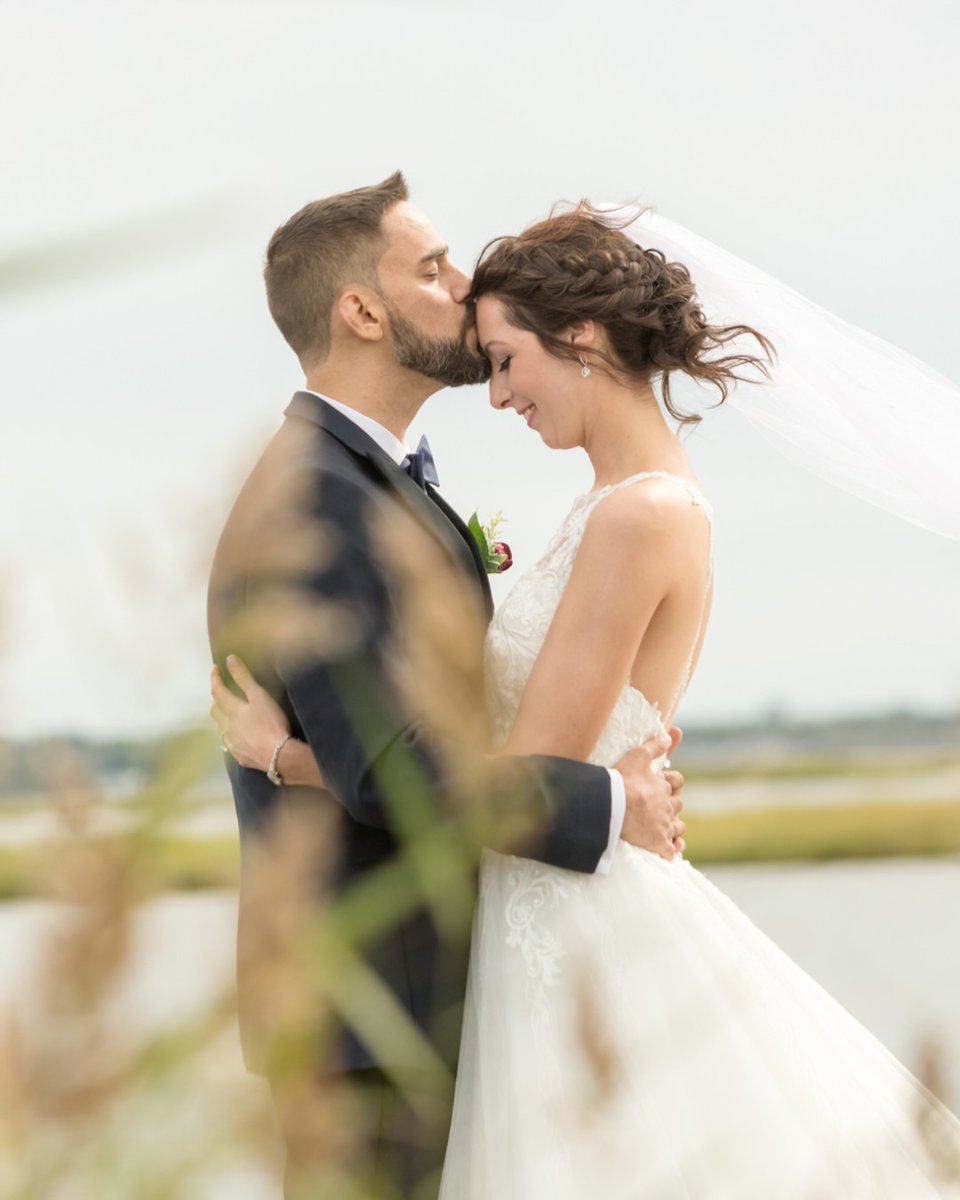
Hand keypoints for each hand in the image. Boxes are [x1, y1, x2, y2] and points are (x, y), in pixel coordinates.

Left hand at [210, 655, 290, 770]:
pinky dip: (231, 733)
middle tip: (222, 690)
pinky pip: (229, 742)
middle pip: (215, 709)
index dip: (215, 678)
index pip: (217, 690)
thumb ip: (243, 678)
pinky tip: (238, 735)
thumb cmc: (270, 723)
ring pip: (221, 727)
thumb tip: (229, 659)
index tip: (215, 668)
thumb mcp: (259, 696)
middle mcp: (226, 726)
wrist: (278, 756)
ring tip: (229, 712)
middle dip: (216, 698)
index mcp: (231, 709)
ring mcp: (231, 742)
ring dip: (222, 717)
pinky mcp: (239, 755)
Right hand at [614, 726, 684, 860]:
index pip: (676, 781)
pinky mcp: (657, 843)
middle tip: (655, 806)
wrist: (610, 806)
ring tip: (661, 827)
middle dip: (669, 804)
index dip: (668, 782)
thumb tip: (671, 733)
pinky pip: (670, 851)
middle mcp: (667, 806)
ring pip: (678, 827)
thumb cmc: (621, 781)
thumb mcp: (637, 756)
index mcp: (663, 786)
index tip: (658, 783)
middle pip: (677, 805)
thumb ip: (654, 745)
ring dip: (672, 827)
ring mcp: (663, 826)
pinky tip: (669, 850)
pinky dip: (671, 850)